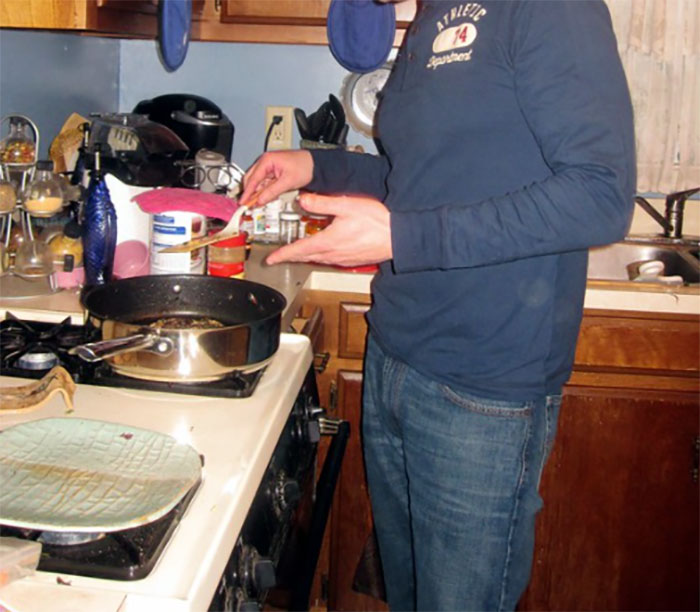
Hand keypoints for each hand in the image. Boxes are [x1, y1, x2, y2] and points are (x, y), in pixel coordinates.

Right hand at [240, 150, 313, 206]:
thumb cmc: (305, 166)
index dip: (247, 192)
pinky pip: (265, 182)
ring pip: (258, 182)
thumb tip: (260, 200)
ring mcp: (269, 166)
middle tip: (249, 205)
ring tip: (258, 202)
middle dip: (250, 192)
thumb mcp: (288, 182)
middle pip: (251, 179)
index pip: (252, 179)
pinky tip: (266, 197)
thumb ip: (272, 192)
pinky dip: (264, 190)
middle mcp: (266, 161)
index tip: (243, 202)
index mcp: (267, 160)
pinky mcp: (274, 172)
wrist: (316, 165)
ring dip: (258, 192)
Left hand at [266, 193, 392, 266]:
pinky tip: (325, 248)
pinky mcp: (352, 260)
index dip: (282, 255)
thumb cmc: (377, 222)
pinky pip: (331, 259)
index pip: (298, 251)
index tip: (271, 259)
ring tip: (300, 250)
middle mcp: (333, 254)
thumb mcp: (346, 205)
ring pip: (319, 259)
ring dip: (307, 255)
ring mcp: (343, 259)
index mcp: (328, 241)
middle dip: (292, 256)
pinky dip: (322, 255)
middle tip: (281, 255)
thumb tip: (303, 199)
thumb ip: (322, 202)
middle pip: (306, 257)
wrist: (399, 236)